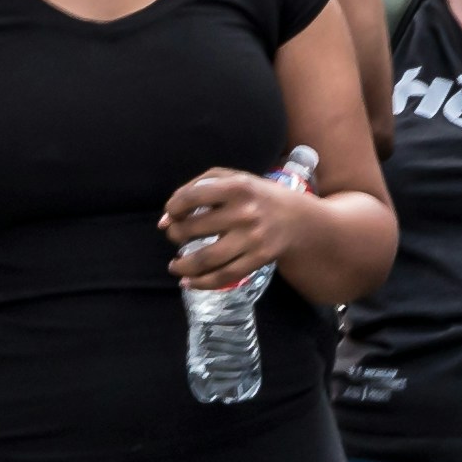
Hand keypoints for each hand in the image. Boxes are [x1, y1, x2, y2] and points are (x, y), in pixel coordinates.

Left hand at [159, 163, 306, 292]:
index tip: (171, 215)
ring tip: (175, 265)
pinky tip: (188, 281)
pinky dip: (201, 282)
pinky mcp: (258, 259)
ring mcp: (252, 238)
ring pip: (206, 258)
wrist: (297, 219)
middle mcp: (244, 212)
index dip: (172, 208)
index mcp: (236, 187)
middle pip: (192, 228)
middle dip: (175, 235)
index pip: (190, 198)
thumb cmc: (255, 195)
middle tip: (175, 236)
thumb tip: (164, 220)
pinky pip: (224, 276)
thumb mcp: (231, 179)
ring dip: (182, 265)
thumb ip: (195, 189)